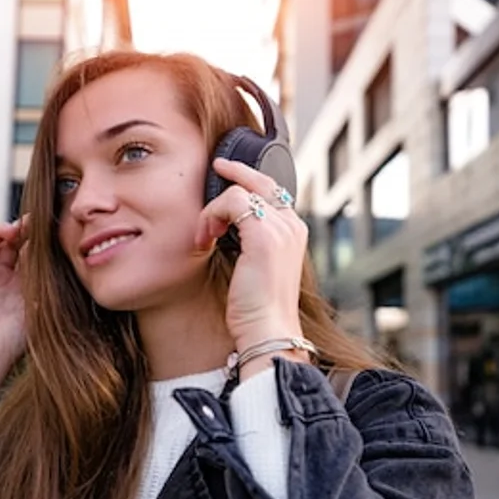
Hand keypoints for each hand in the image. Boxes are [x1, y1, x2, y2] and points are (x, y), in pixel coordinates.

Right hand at [0, 217, 27, 399]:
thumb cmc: (13, 338)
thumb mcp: (37, 303)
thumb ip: (43, 277)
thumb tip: (52, 249)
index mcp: (19, 283)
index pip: (25, 251)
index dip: (33, 237)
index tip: (44, 226)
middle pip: (7, 242)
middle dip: (17, 230)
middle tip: (27, 224)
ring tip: (8, 232)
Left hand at [194, 159, 308, 369]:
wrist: (267, 331)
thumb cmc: (257, 307)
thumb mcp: (256, 266)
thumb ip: (250, 241)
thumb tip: (226, 227)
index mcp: (294, 231)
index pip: (272, 190)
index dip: (248, 179)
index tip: (225, 174)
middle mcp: (292, 225)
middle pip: (261, 180)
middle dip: (235, 171)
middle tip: (216, 167)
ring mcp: (280, 228)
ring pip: (240, 191)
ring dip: (213, 210)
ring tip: (205, 235)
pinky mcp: (264, 235)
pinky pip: (232, 201)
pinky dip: (212, 215)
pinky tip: (205, 238)